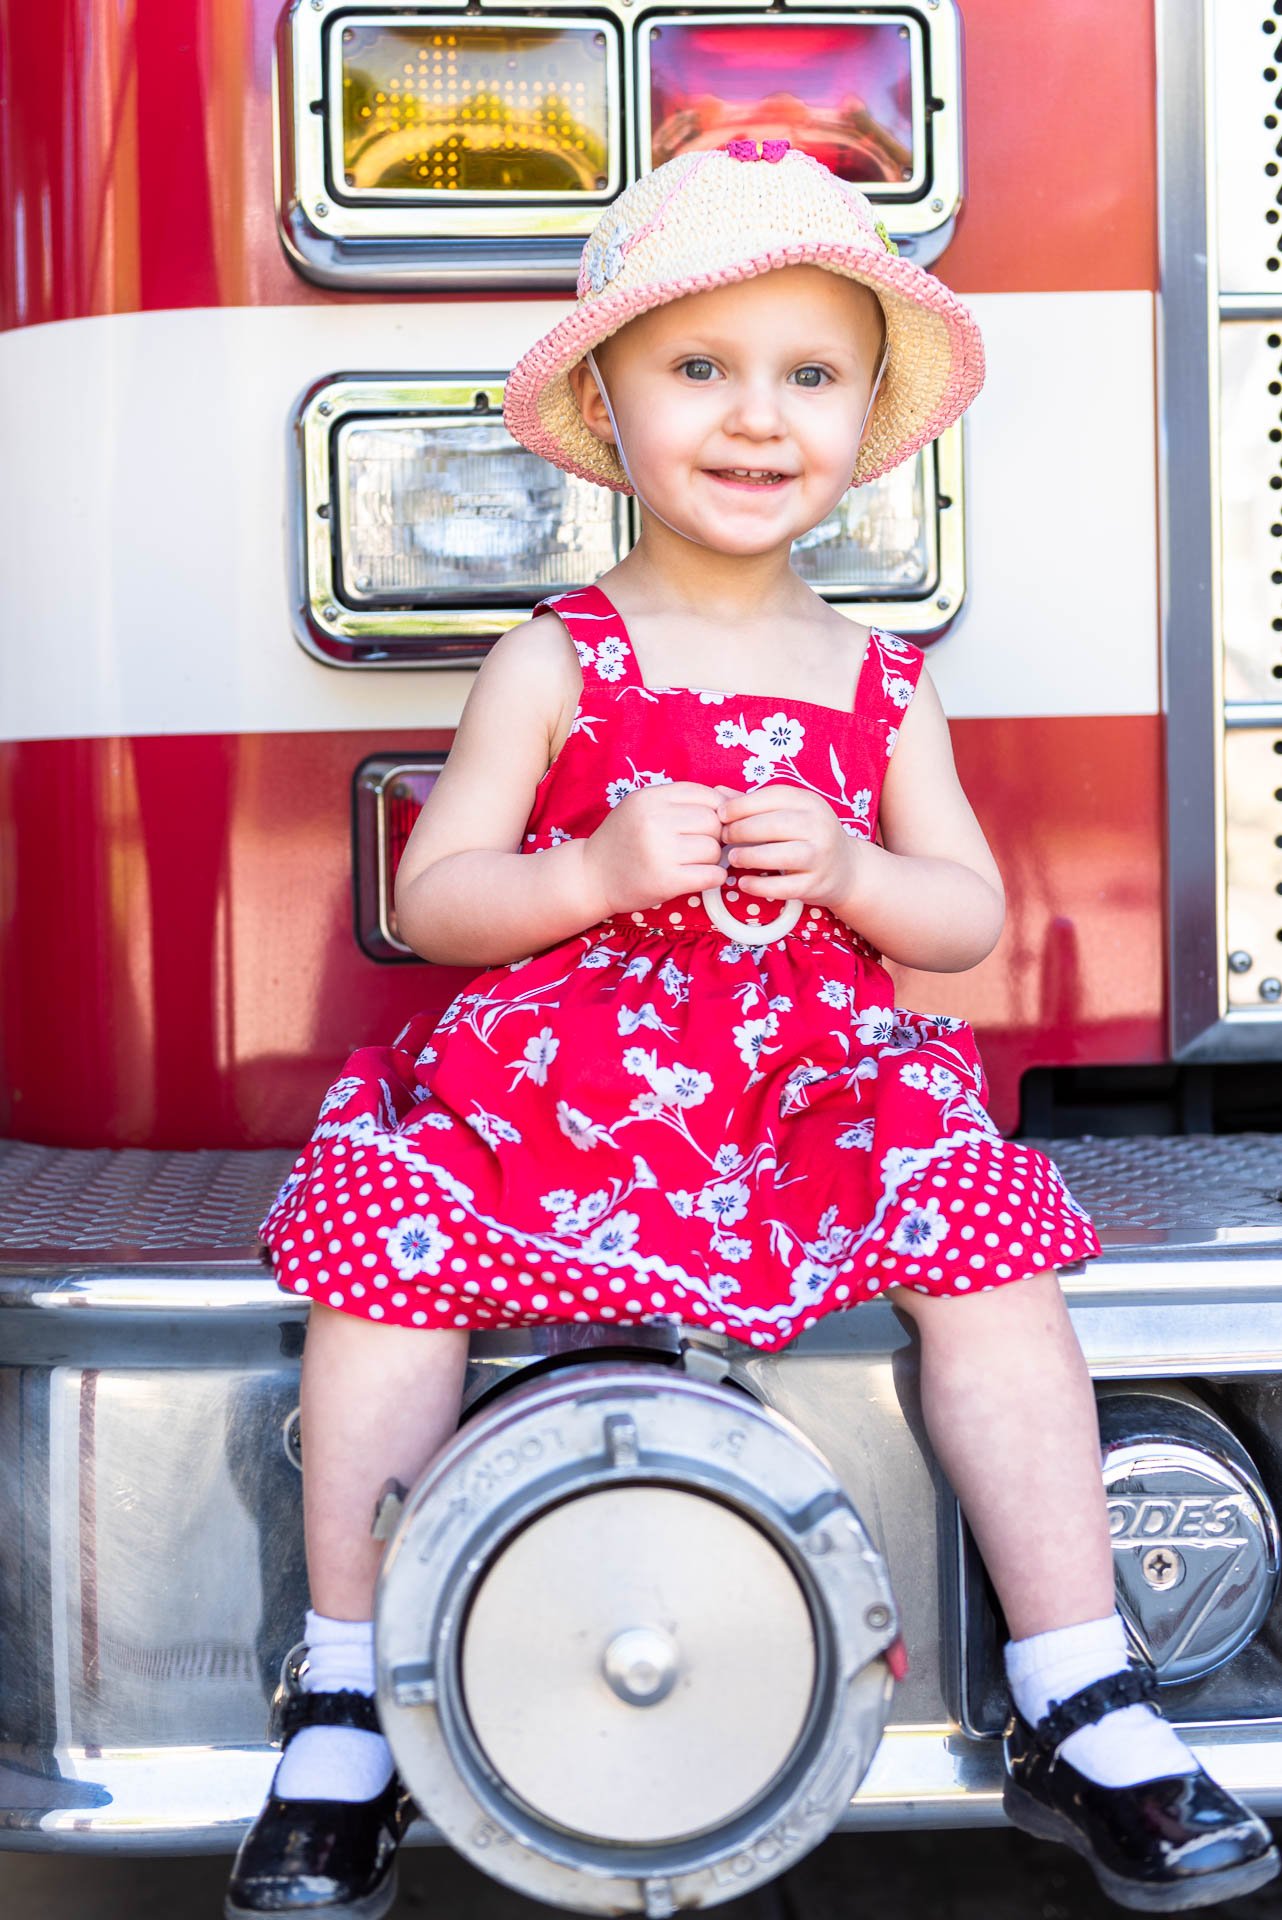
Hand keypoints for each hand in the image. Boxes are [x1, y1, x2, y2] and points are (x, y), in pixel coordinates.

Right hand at [583, 781, 726, 915]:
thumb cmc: (623, 841)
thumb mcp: (642, 808)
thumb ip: (680, 801)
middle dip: (714, 835)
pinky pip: (711, 875)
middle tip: (700, 846)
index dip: (716, 810)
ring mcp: (660, 852)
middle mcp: (654, 821)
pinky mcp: (666, 881)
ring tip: (694, 862)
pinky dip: (714, 877)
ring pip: (714, 849)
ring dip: (712, 858)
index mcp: (649, 798)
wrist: (591, 876)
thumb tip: (733, 798)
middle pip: (713, 822)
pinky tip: (701, 876)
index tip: (708, 825)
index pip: (705, 795)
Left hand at [715, 784, 859, 911]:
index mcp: (810, 802)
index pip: (773, 797)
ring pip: (782, 855)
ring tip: (732, 858)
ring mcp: (821, 856)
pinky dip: (761, 886)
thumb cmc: (808, 837)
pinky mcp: (816, 883)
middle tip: (723, 837)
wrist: (847, 869)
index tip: (721, 815)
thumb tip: (716, 793)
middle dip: (742, 830)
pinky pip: (785, 886)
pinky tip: (743, 883)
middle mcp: (819, 826)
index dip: (742, 805)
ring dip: (751, 856)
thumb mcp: (787, 813)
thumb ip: (753, 804)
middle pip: (775, 825)